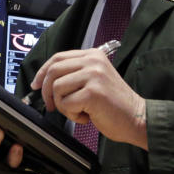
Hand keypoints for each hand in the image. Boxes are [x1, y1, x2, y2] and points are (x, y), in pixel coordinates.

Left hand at [31, 49, 148, 149]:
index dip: (42, 72)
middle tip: (51, 106)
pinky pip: (66, 103)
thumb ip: (75, 74)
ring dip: (63, 106)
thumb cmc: (114, 104)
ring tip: (79, 111)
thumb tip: (43, 81)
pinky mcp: (93, 92)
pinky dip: (72, 115)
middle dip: (46, 91)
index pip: (57, 58)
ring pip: (57, 88)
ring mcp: (94, 75)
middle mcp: (93, 61)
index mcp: (93, 55)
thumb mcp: (95, 80)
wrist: (138, 118)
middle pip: (53, 71)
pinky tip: (88, 116)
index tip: (35, 85)